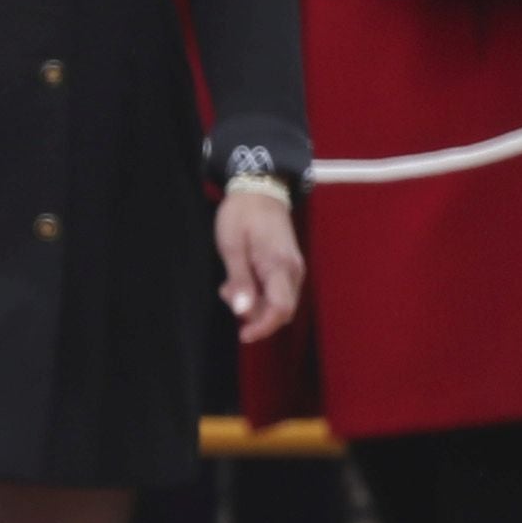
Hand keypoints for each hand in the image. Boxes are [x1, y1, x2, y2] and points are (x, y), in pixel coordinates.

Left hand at [217, 180, 301, 339]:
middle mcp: (293, 270)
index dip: (263, 327)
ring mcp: (294, 268)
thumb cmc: (242, 214)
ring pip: (279, 302)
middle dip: (255, 314)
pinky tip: (241, 279)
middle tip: (228, 294)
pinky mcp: (289, 265)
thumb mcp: (232, 246)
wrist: (260, 188)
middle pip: (282, 310)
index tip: (243, 334)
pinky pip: (279, 291)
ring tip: (230, 284)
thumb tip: (242, 312)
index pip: (280, 310)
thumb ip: (239, 280)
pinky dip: (260, 294)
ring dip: (255, 303)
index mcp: (279, 265)